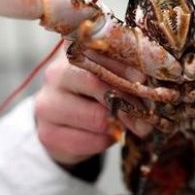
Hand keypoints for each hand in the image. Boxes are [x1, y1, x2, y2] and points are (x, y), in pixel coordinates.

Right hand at [34, 51, 150, 165]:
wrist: (64, 124)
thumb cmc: (92, 95)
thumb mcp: (106, 77)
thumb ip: (123, 75)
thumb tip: (147, 85)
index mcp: (72, 53)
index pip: (98, 54)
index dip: (123, 67)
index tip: (143, 79)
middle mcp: (54, 74)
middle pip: (94, 83)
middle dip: (125, 100)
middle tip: (145, 115)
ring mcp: (47, 104)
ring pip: (95, 117)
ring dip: (117, 126)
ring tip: (124, 126)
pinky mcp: (47, 133)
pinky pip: (88, 141)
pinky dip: (105, 141)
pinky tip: (107, 136)